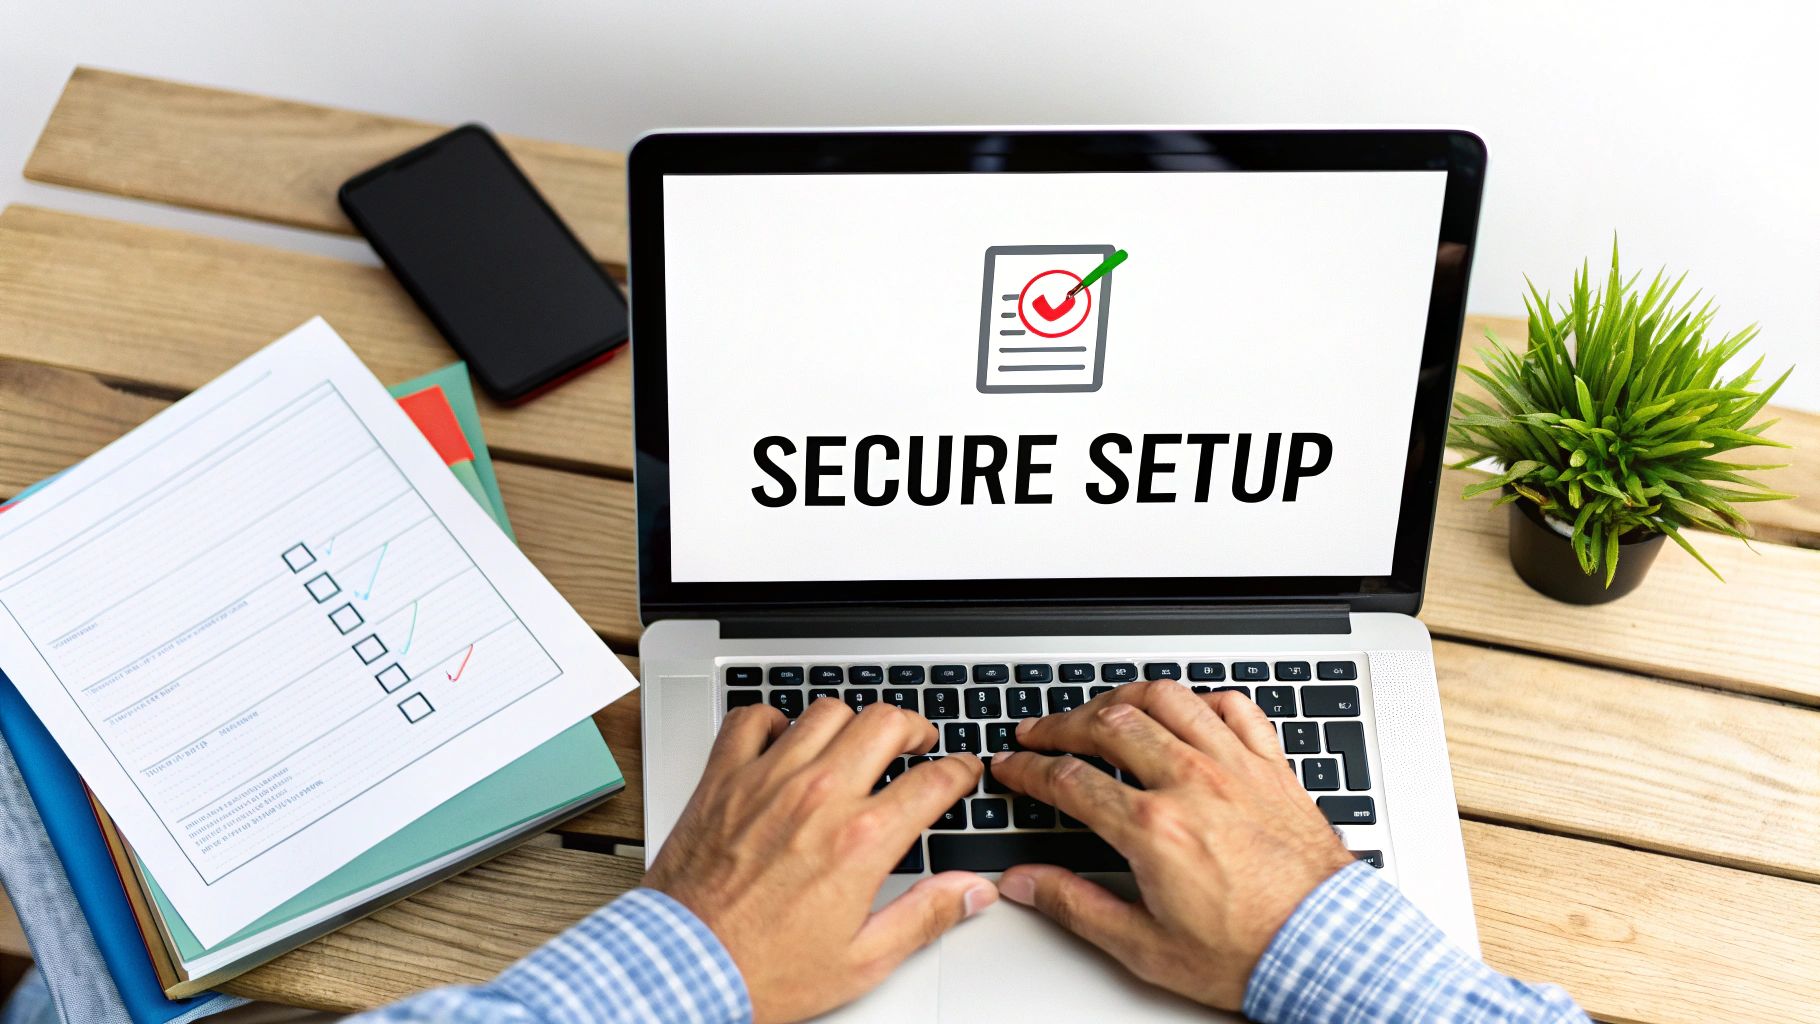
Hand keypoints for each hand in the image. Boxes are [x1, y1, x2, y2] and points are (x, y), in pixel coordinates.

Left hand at [645, 699, 995, 1023]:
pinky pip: (752, 717)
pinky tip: (785, 739)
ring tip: (858, 741)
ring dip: (852, 722)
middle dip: (914, 728)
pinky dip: (774, 719)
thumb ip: (926, 915)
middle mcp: (818, 797)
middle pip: (886, 723)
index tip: (961, 772)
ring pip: (826, 711)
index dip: (960, 771)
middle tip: (917, 744)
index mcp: (860, 840)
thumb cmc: (765, 969)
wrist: (685, 966)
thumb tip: (971, 892)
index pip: (934, 781)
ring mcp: (768, 780)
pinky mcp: (724, 778)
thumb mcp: (863, 959)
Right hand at [990, 683, 1354, 1010]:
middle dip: (1062, 723)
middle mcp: (1192, 783)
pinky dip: (1203, 699)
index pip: (1070, 779)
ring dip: (1124, 697)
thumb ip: (1075, 906)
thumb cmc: (1248, 951)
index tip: (1013, 766)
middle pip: (1110, 724)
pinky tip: (1188, 709)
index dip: (1029, 768)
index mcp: (1153, 828)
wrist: (1327, 948)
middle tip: (1040, 732)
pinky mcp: (1272, 767)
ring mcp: (1235, 768)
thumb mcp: (1144, 946)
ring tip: (1101, 708)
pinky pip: (1234, 708)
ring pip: (1168, 699)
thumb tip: (1025, 883)